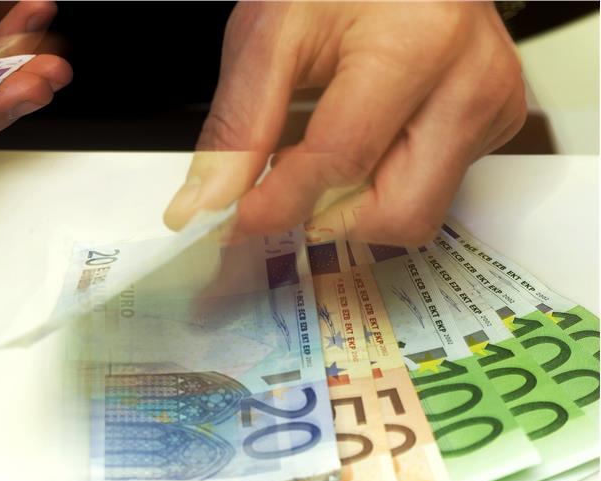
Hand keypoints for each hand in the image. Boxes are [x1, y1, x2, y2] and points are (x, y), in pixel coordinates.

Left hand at [164, 2, 525, 244]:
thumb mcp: (273, 31)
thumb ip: (240, 122)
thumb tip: (209, 202)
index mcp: (420, 42)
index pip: (341, 160)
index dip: (278, 203)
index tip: (234, 221)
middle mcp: (473, 81)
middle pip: (398, 212)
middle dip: (329, 217)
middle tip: (283, 189)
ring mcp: (495, 106)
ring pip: (418, 213)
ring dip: (354, 205)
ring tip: (323, 152)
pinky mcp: (499, 124)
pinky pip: (433, 192)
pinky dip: (381, 184)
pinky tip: (364, 137)